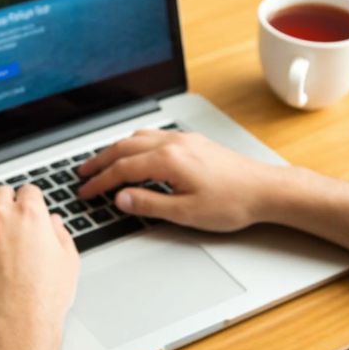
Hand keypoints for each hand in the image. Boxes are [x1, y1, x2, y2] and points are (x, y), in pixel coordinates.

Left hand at [0, 184, 79, 335]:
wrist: (18, 319)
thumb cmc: (45, 296)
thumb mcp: (68, 260)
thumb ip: (60, 234)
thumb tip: (54, 223)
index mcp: (31, 214)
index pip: (29, 190)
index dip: (30, 199)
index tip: (29, 207)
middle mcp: (2, 216)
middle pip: (0, 192)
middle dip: (6, 200)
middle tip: (8, 213)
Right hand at [77, 128, 291, 231]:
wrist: (266, 190)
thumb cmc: (232, 202)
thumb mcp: (186, 213)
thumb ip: (149, 204)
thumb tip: (121, 199)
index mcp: (168, 160)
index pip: (122, 169)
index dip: (99, 182)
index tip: (85, 191)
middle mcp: (174, 143)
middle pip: (124, 147)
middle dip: (100, 161)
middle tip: (82, 174)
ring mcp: (185, 140)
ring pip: (139, 137)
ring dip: (116, 149)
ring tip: (103, 162)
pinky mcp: (194, 142)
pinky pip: (155, 136)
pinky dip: (135, 144)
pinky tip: (136, 153)